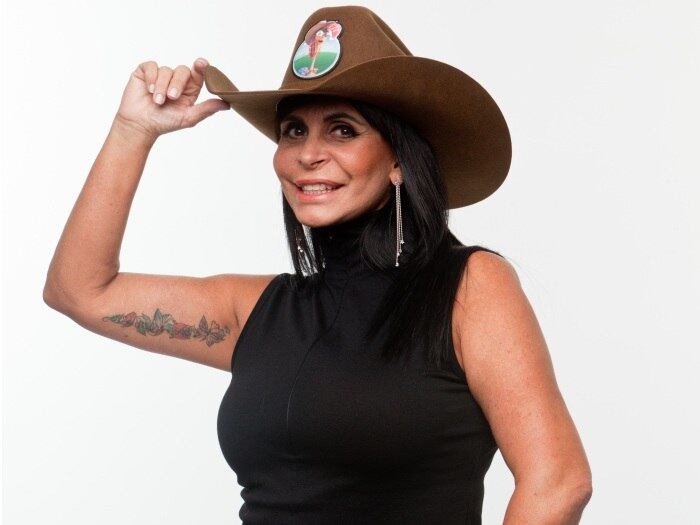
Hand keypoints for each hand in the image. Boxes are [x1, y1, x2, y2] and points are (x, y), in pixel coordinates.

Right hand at [114, 58, 230, 140]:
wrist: (140, 125)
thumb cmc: (164, 122)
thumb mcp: (189, 117)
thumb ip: (207, 109)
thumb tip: (228, 104)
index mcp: (189, 89)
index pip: (198, 73)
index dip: (202, 67)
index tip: (201, 64)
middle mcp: (176, 80)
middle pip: (183, 71)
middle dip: (177, 84)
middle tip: (171, 98)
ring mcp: (161, 75)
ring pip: (166, 70)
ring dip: (162, 87)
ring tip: (157, 101)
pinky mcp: (145, 72)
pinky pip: (151, 66)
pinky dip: (151, 78)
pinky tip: (149, 90)